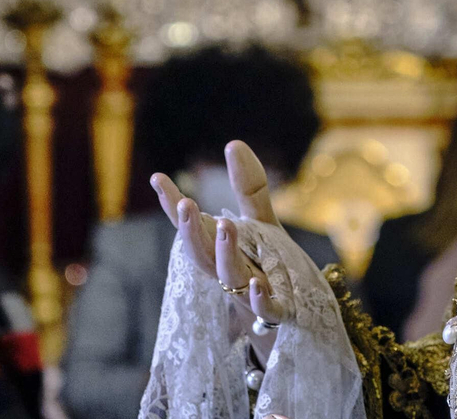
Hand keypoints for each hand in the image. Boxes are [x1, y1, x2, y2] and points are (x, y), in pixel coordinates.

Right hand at [150, 140, 287, 326]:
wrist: (299, 312)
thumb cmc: (270, 264)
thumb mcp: (261, 222)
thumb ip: (248, 187)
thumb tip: (232, 142)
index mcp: (219, 247)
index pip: (191, 226)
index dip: (173, 205)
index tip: (157, 177)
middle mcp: (226, 269)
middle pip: (200, 253)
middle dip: (190, 230)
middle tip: (185, 203)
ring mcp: (246, 292)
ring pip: (227, 275)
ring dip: (224, 251)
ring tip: (225, 224)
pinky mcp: (275, 311)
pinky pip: (264, 308)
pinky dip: (260, 297)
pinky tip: (259, 283)